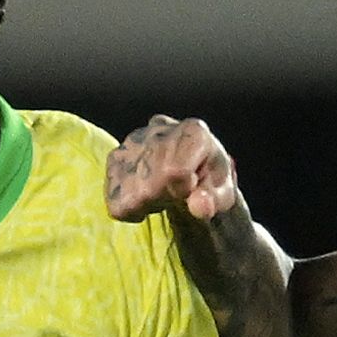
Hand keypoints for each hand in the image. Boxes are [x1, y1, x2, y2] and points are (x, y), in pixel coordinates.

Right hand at [104, 115, 241, 225]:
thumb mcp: (223, 192)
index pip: (175, 170)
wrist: (192, 168)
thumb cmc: (209, 180)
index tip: (188, 188)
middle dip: (164, 197)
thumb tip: (199, 206)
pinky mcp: (114, 159)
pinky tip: (146, 193)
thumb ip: (214, 199)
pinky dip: (130, 206)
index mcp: (193, 132)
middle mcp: (158, 131)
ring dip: (147, 202)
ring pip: (131, 194)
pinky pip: (115, 202)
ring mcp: (131, 143)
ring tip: (162, 190)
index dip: (182, 189)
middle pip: (150, 185)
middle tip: (176, 192)